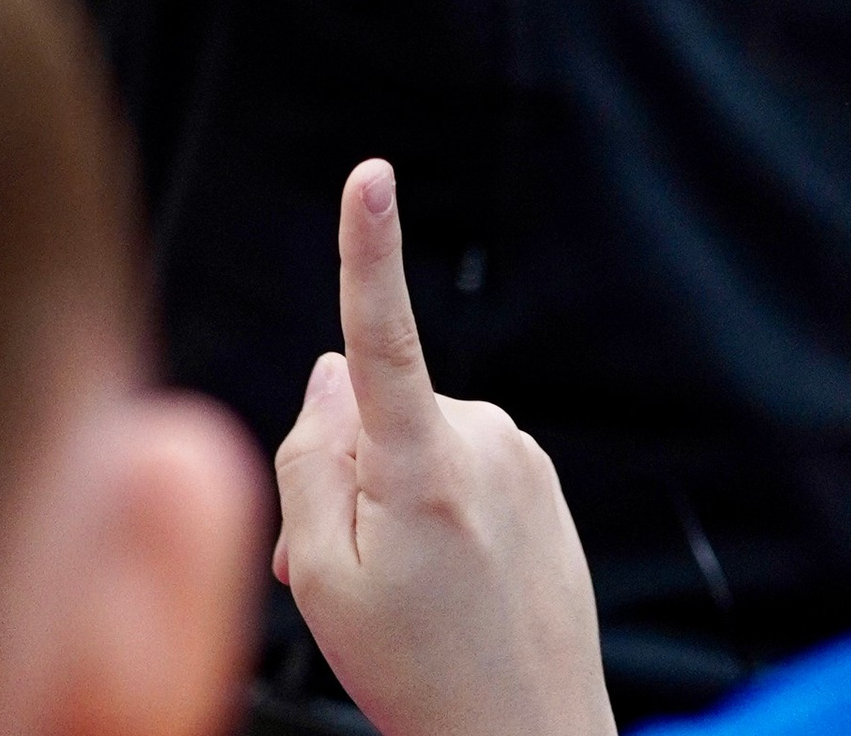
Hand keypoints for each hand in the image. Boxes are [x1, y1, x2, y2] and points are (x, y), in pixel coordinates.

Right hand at [275, 160, 613, 735]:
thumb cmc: (419, 677)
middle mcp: (481, 440)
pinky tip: (443, 590)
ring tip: (398, 600)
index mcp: (422, 465)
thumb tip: (332, 371)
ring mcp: (518, 458)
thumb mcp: (323, 581)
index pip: (381, 336)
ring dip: (384, 503)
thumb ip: (310, 461)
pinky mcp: (540, 481)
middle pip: (368, 417)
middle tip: (342, 581)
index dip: (368, 250)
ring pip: (410, 446)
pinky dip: (432, 514)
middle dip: (339, 477)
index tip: (370, 175)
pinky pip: (458, 469)